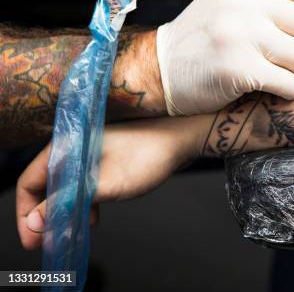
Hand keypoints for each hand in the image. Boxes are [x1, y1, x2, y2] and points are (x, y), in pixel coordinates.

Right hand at [16, 117, 201, 249]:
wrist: (183, 135)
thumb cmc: (149, 154)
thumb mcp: (105, 185)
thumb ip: (68, 203)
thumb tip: (36, 222)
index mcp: (66, 147)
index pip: (29, 182)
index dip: (26, 214)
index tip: (34, 239)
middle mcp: (73, 147)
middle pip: (45, 185)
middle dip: (46, 215)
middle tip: (51, 241)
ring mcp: (90, 152)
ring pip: (66, 186)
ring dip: (66, 210)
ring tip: (75, 231)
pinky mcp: (106, 158)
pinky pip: (84, 183)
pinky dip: (83, 201)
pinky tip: (93, 216)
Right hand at [156, 0, 293, 114]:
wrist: (159, 68)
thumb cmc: (202, 38)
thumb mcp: (228, 0)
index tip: (289, 28)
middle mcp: (242, 2)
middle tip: (285, 57)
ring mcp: (240, 35)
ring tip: (278, 73)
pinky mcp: (240, 68)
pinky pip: (290, 84)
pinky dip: (287, 91)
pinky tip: (271, 89)